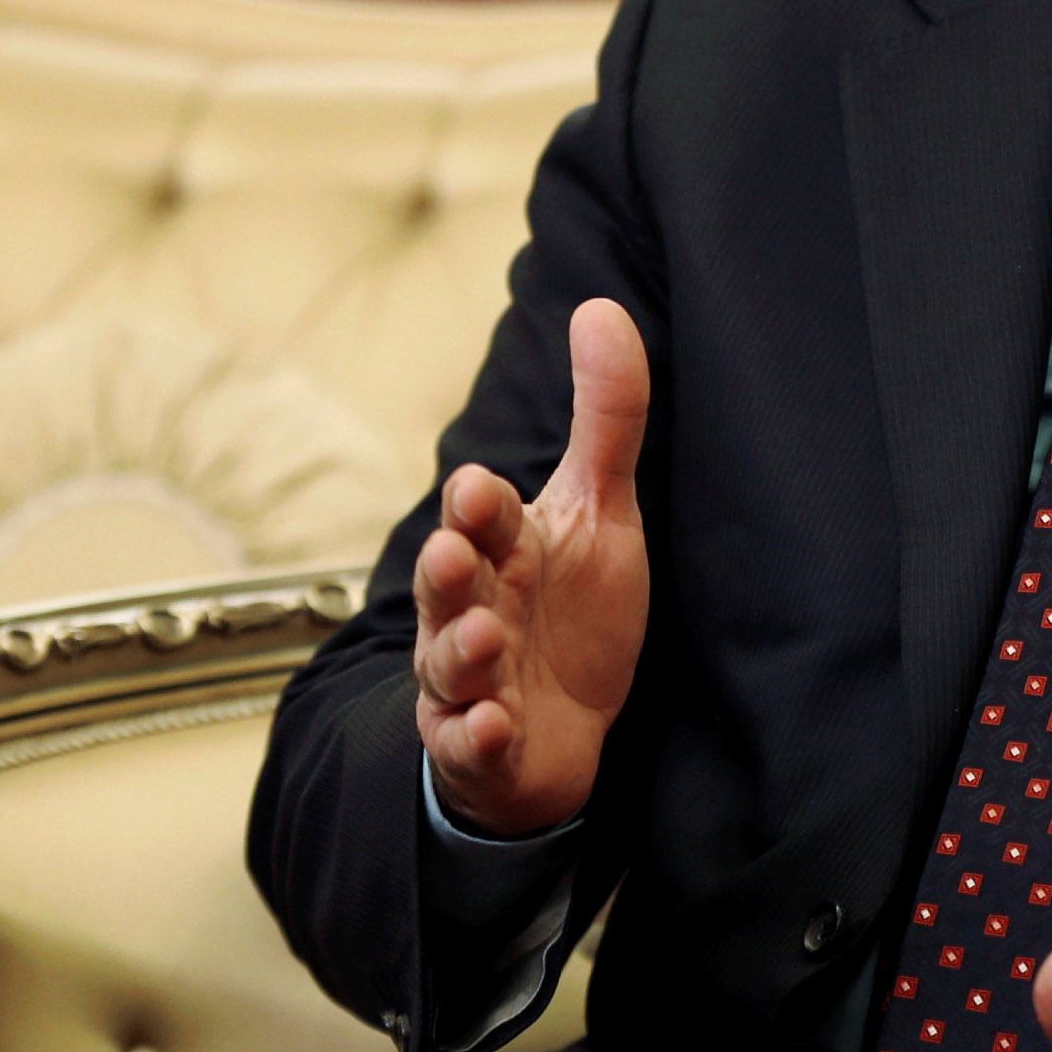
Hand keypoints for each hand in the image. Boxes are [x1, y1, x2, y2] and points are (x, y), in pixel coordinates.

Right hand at [412, 298, 651, 836]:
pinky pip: (469, 744)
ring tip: (483, 639)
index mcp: (500, 550)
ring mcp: (468, 681)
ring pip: (448, 664)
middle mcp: (469, 609)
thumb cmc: (570, 610)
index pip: (481, 518)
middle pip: (445, 585)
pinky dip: (478, 735)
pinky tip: (496, 725)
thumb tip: (600, 306)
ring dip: (460, 651)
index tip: (481, 489)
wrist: (559, 729)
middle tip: (452, 552)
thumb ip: (607, 418)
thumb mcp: (600, 511)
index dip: (480, 506)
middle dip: (447, 570)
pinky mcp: (481, 745)